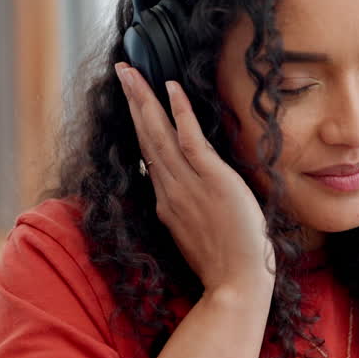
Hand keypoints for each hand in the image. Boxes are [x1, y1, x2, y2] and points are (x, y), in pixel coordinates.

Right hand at [116, 63, 275, 295]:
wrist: (236, 286)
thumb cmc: (226, 266)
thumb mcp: (197, 235)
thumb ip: (186, 213)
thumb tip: (179, 198)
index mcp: (167, 202)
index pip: (149, 154)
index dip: (140, 125)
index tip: (133, 101)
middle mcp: (170, 189)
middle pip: (146, 137)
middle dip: (133, 102)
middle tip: (122, 71)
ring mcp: (188, 184)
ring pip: (159, 134)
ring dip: (144, 100)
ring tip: (131, 72)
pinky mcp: (212, 180)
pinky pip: (191, 139)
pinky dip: (179, 112)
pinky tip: (170, 88)